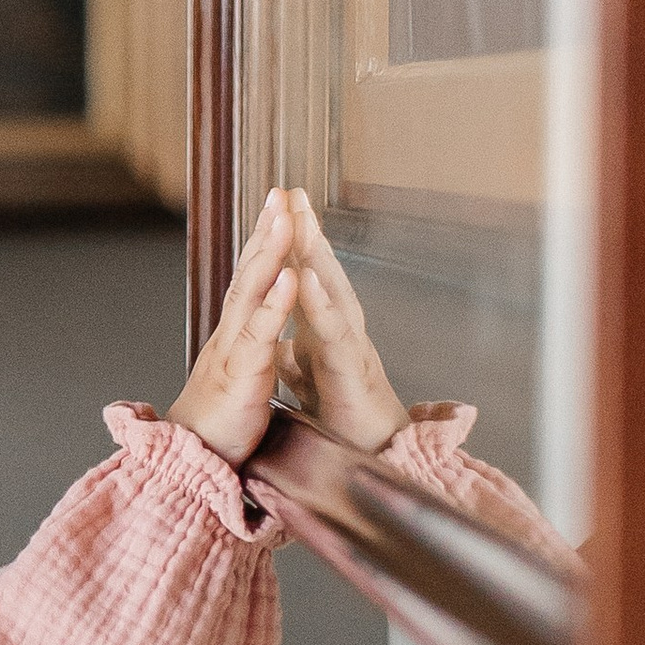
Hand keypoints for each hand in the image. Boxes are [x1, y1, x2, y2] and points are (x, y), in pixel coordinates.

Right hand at [169, 187, 299, 462]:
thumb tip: (254, 329)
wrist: (191, 464)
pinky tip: (289, 275)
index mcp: (238, 335)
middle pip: (249, 272)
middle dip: (266, 230)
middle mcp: (231, 334)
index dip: (266, 243)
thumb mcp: (239, 376)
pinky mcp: (242, 375)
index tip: (280, 209)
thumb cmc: (218, 425)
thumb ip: (248, 347)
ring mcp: (234, 350)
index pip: (252, 280)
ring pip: (251, 293)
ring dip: (269, 252)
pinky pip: (260, 333)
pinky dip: (275, 303)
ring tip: (285, 217)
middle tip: (280, 191)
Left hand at [282, 191, 407, 453]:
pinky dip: (320, 302)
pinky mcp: (351, 368)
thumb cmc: (342, 413)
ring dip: (317, 255)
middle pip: (321, 272)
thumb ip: (294, 353)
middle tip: (292, 191)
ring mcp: (349, 344)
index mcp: (323, 328)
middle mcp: (339, 328)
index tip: (276, 206)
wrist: (368, 453)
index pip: (305, 277)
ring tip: (302, 220)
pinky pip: (335, 331)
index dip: (290, 244)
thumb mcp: (307, 378)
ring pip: (333, 292)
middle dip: (307, 231)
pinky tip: (307, 275)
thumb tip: (279, 340)